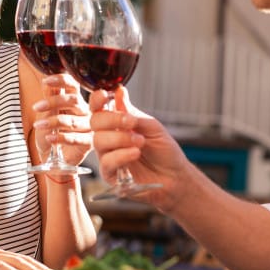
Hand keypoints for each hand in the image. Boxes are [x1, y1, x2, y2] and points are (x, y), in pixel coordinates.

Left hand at [32, 74, 91, 165]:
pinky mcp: (88, 143)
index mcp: (76, 100)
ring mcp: (89, 127)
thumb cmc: (52, 132)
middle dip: (53, 102)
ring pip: (72, 121)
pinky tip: (49, 138)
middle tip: (36, 107)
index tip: (46, 81)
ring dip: (53, 122)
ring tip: (38, 125)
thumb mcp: (46, 113)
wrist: (54, 157)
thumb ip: (49, 97)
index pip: (73, 85)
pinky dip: (60, 138)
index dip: (61, 81)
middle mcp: (85, 111)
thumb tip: (46, 81)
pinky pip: (75, 138)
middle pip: (74, 100)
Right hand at [88, 86, 193, 211]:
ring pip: (98, 141)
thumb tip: (120, 92)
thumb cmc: (165, 152)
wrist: (175, 177)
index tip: (104, 95)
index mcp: (117, 123)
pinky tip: (135, 153)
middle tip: (131, 123)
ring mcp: (108, 155)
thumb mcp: (152, 127)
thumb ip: (133, 113)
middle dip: (111, 119)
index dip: (97, 100)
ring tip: (140, 141)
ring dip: (120, 138)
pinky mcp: (110, 174)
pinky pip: (107, 162)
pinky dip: (121, 155)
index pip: (99, 108)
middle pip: (94, 122)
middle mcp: (109, 137)